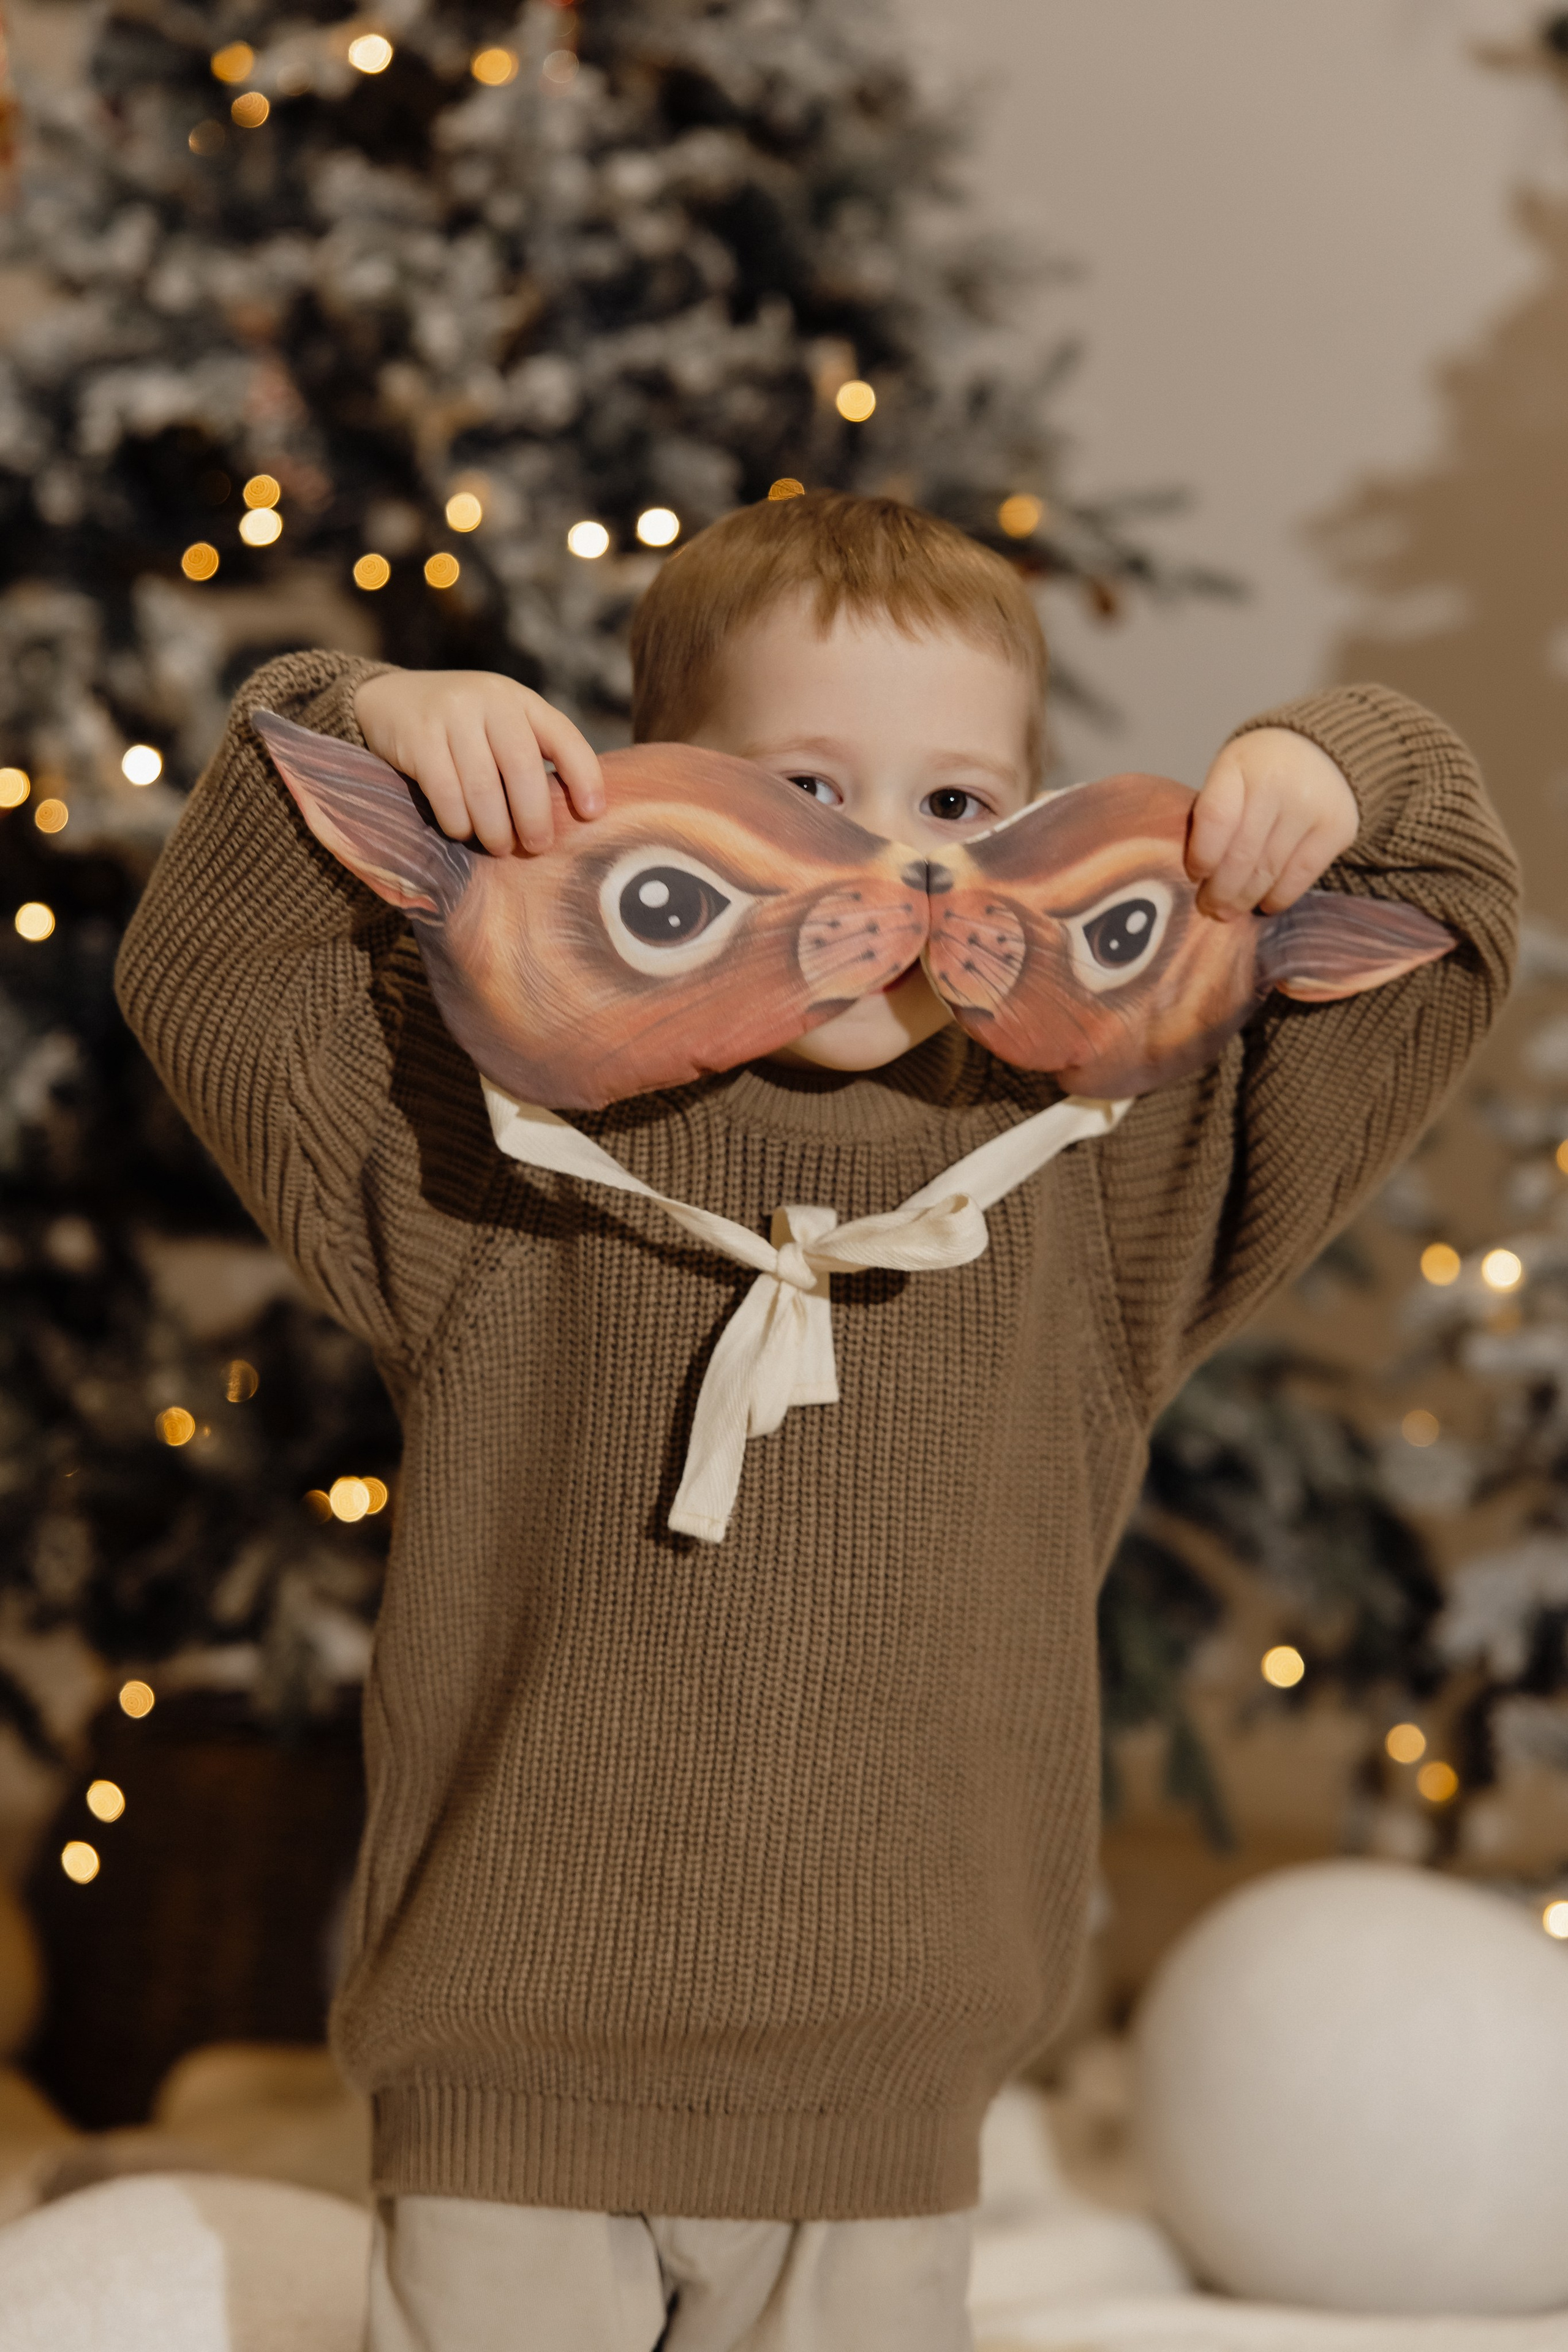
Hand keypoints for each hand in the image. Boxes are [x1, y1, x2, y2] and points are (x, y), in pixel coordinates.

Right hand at [354, 669, 603, 855]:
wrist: (388, 699)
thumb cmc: (461, 729)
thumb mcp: (500, 726)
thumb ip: (530, 755)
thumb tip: (568, 817)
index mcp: (521, 700)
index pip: (564, 737)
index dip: (584, 777)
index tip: (592, 815)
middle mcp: (491, 701)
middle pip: (523, 768)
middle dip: (534, 816)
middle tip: (537, 846)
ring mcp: (452, 715)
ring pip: (483, 786)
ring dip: (495, 828)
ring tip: (499, 846)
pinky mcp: (418, 737)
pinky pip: (446, 792)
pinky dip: (458, 822)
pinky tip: (462, 831)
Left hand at [1186, 727, 1357, 920]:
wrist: (1323, 752)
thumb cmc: (1260, 771)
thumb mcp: (1228, 774)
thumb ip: (1213, 814)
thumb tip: (1199, 878)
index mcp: (1241, 766)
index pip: (1216, 819)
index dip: (1202, 855)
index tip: (1195, 875)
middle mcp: (1278, 785)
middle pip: (1241, 853)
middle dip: (1220, 890)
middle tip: (1209, 908)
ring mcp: (1311, 808)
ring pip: (1269, 869)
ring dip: (1245, 899)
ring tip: (1230, 911)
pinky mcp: (1337, 829)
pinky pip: (1301, 876)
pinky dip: (1279, 897)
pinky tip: (1264, 904)